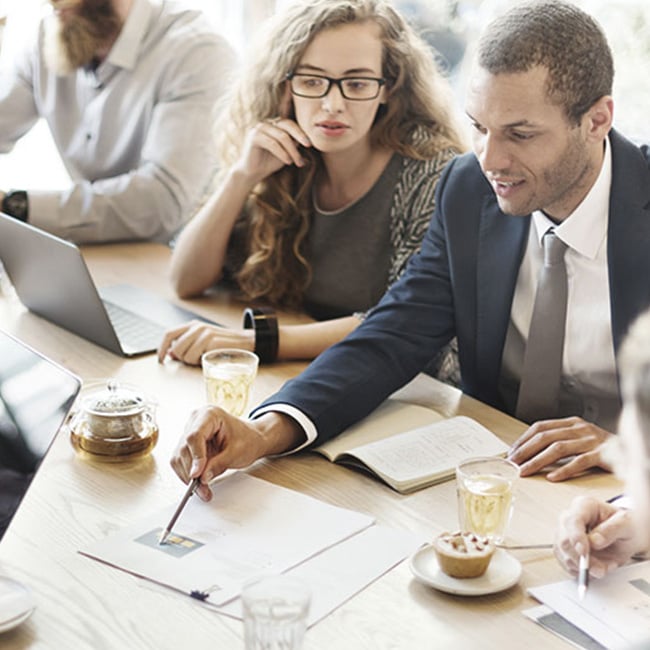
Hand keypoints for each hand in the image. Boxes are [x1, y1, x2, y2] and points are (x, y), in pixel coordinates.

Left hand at [157, 320, 254, 364]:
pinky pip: (194, 357)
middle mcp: (196, 327)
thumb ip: (186, 346)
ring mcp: (204, 333)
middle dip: (181, 359)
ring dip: (191, 361)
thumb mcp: (202, 342)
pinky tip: (208, 358)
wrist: (244, 342)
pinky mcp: (210, 340)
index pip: (169, 334)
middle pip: (175, 348)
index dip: (161, 348)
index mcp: (192, 325)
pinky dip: (199, 362)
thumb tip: (169, 354)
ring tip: (202, 358)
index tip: (161, 360)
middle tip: (193, 360)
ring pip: (184, 354)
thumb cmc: (223, 344)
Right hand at [170, 407, 303, 500]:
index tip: (197, 475)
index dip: (195, 456)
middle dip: (192, 472)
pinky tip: (199, 483)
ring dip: (188, 476)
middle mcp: (195, 421)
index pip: (194, 436)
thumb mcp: (237, 452)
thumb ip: (219, 464)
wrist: (251, 439)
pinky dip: (188, 475)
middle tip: (203, 489)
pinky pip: (180, 462)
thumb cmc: (247, 439)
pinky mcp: (187, 445)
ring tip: (204, 490)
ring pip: (178, 457)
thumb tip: (202, 478)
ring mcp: (189, 432)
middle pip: (184, 448)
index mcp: (209, 414)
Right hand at [234, 116, 311, 184]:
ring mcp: (259, 128)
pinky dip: (282, 153)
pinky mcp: (254, 136)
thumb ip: (294, 144)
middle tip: (308, 146)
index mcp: (274, 124)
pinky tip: (288, 162)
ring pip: (282, 136)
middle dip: (300, 136)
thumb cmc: (270, 163)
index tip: (310, 144)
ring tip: (297, 162)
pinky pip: (273, 143)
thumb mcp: (286, 152)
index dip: (301, 132)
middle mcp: (267, 123)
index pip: (290, 124)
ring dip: (292, 150)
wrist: (252, 173)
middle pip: (287, 125)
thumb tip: (308, 140)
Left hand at [508, 416, 612, 480]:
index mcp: (572, 423)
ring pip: (559, 449)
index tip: (511, 452)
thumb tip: (529, 452)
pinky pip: (580, 462)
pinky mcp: (603, 454)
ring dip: (538, 461)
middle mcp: (580, 428)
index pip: (540, 427)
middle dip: (526, 451)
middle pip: (546, 437)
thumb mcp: (578, 439)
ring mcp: (592, 440)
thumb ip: (558, 441)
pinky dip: (564, 470)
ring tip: (525, 471)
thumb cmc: (602, 448)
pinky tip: (552, 477)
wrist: (633, 452)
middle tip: (512, 463)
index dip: (524, 439)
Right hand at [554, 495, 641, 577]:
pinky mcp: (564, 549)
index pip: (572, 520)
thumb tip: (595, 541)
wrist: (623, 536)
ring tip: (605, 566)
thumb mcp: (627, 525)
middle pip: (564, 540)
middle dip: (582, 559)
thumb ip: (612, 530)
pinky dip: (581, 571)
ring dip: (584, 567)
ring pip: (564, 554)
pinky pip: (566, 564)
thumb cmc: (623, 526)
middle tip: (600, 569)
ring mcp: (564, 533)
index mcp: (583, 505)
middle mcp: (569, 518)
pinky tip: (596, 566)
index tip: (584, 552)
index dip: (576, 537)